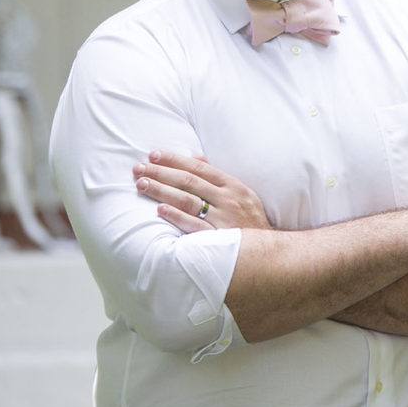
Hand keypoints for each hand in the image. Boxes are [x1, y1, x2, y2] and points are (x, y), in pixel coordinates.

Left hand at [133, 151, 270, 231]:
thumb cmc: (250, 220)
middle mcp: (226, 199)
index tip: (154, 154)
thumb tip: (197, 157)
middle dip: (161, 172)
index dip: (175, 159)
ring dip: (162, 190)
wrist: (269, 252)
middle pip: (188, 181)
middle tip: (138, 167)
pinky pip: (193, 225)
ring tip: (142, 184)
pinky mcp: (218, 238)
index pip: (198, 167)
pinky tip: (159, 209)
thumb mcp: (241, 193)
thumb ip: (217, 176)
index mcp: (231, 185)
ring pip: (187, 200)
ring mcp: (222, 219)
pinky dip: (177, 216)